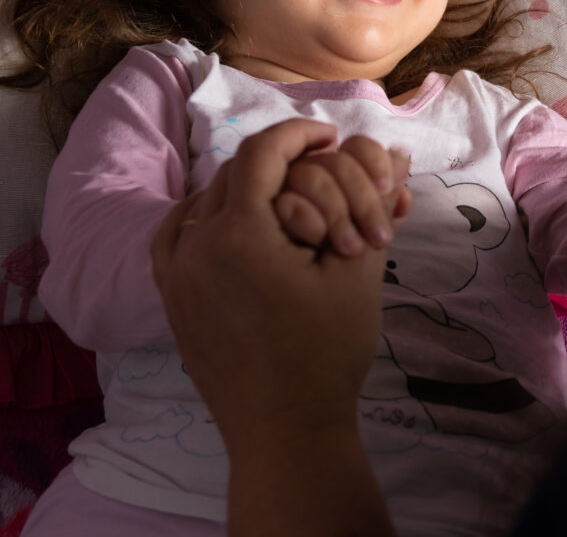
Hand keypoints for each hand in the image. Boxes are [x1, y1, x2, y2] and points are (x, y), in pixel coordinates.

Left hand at [151, 119, 400, 440]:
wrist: (285, 430)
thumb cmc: (328, 352)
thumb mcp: (359, 270)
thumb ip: (371, 203)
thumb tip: (397, 154)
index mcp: (238, 234)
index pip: (263, 152)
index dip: (300, 134)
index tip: (331, 137)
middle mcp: (193, 247)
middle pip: (234, 173)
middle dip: (281, 164)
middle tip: (322, 171)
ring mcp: (174, 275)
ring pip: (204, 201)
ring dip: (246, 188)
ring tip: (288, 199)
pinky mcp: (169, 299)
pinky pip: (176, 236)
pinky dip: (206, 218)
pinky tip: (237, 226)